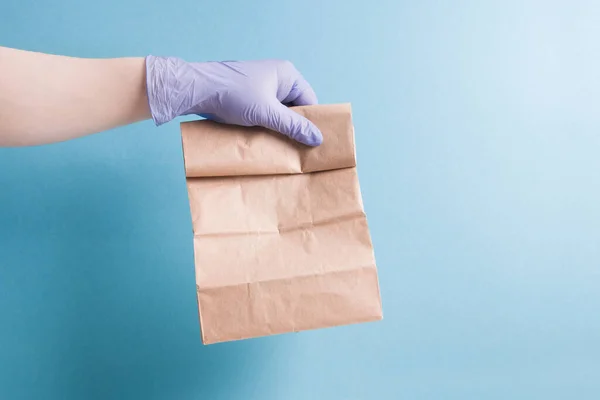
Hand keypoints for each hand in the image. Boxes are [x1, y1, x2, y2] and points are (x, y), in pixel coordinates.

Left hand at [145, 56, 322, 145]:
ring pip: (278, 114)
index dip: (312, 122)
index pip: (309, 101)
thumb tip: (317, 139)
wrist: (196, 89)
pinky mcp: (247, 97)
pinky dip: (265, 128)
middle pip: (294, 108)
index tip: (314, 143)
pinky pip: (264, 115)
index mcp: (286, 74)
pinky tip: (265, 142)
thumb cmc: (233, 94)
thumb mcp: (267, 113)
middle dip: (294, 128)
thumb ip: (293, 126)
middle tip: (298, 150)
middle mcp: (276, 78)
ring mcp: (260, 88)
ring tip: (281, 148)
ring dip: (278, 130)